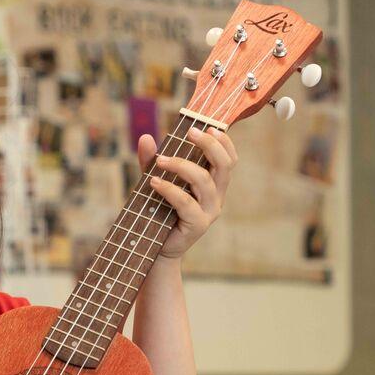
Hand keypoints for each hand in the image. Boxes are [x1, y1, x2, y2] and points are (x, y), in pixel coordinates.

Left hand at [137, 125, 237, 258]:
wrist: (157, 248)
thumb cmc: (159, 212)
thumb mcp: (156, 181)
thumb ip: (151, 161)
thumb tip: (146, 138)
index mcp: (213, 184)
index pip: (229, 160)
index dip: (223, 141)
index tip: (207, 126)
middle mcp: (216, 197)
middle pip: (224, 165)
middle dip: (210, 145)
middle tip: (190, 133)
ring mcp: (209, 212)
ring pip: (204, 180)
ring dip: (182, 165)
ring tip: (160, 161)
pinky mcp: (197, 225)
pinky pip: (186, 202)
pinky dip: (169, 189)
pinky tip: (153, 183)